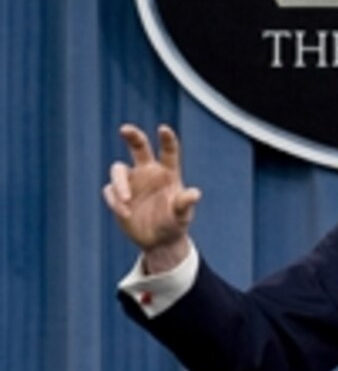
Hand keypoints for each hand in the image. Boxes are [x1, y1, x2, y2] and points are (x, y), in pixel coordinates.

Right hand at [102, 124, 201, 272]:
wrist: (159, 241)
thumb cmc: (175, 224)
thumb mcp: (182, 216)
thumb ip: (185, 204)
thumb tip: (195, 194)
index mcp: (168, 173)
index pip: (168, 152)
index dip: (167, 139)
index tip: (163, 129)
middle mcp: (148, 172)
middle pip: (139, 147)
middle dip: (132, 136)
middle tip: (125, 128)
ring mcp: (131, 182)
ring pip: (118, 170)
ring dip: (120, 183)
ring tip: (127, 201)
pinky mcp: (117, 195)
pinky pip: (109, 191)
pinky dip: (115, 200)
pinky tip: (125, 214)